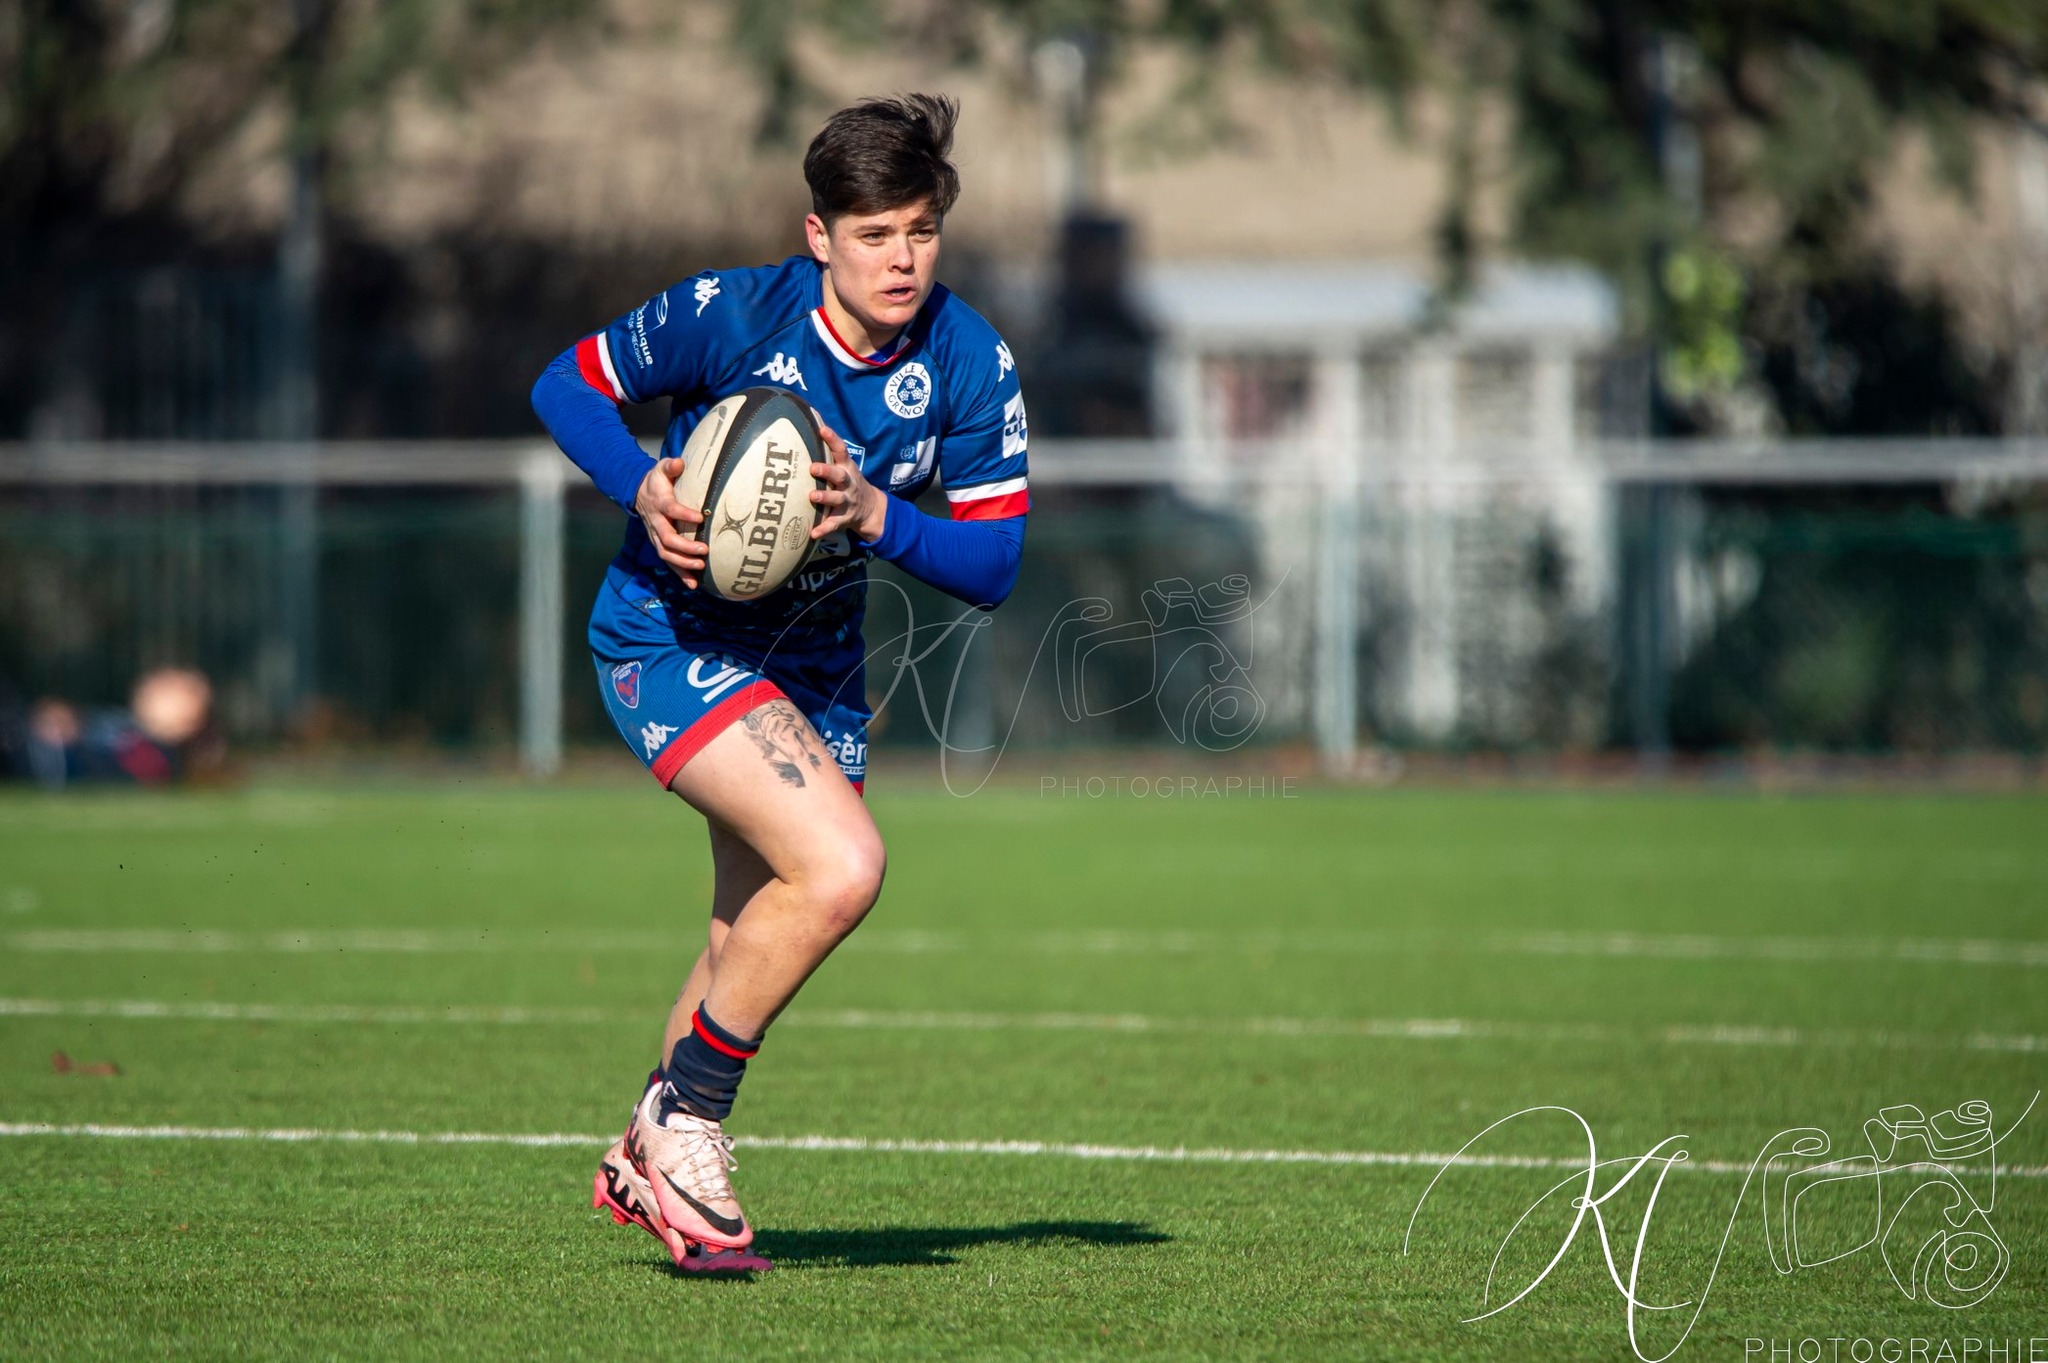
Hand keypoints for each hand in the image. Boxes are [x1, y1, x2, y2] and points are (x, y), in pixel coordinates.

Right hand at [633, 456, 708, 588]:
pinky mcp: (659, 544)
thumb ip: (670, 466)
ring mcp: (656, 536)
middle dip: (685, 547)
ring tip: (700, 568)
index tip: (700, 518)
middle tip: (704, 550)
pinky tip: (694, 585)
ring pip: (666, 554)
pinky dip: (680, 575)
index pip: (670, 509)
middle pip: (667, 539)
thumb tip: (679, 462)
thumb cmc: (656, 481)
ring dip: (682, 564)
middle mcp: (655, 522)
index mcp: (658, 503)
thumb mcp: (660, 469)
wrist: (637, 493)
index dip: (683, 514)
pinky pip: (668, 562)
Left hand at [810, 423, 886, 543]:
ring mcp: (847, 502)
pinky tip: (812, 533)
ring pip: (836, 500)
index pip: (841, 451)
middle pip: (839, 476)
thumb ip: (830, 453)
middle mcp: (848, 484)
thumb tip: (812, 426)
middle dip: (827, 472)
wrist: (871, 508)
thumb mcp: (844, 467)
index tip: (822, 428)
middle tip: (813, 468)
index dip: (833, 439)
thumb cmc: (848, 483)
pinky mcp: (844, 518)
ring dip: (824, 498)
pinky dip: (823, 529)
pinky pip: (833, 524)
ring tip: (812, 496)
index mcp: (847, 469)